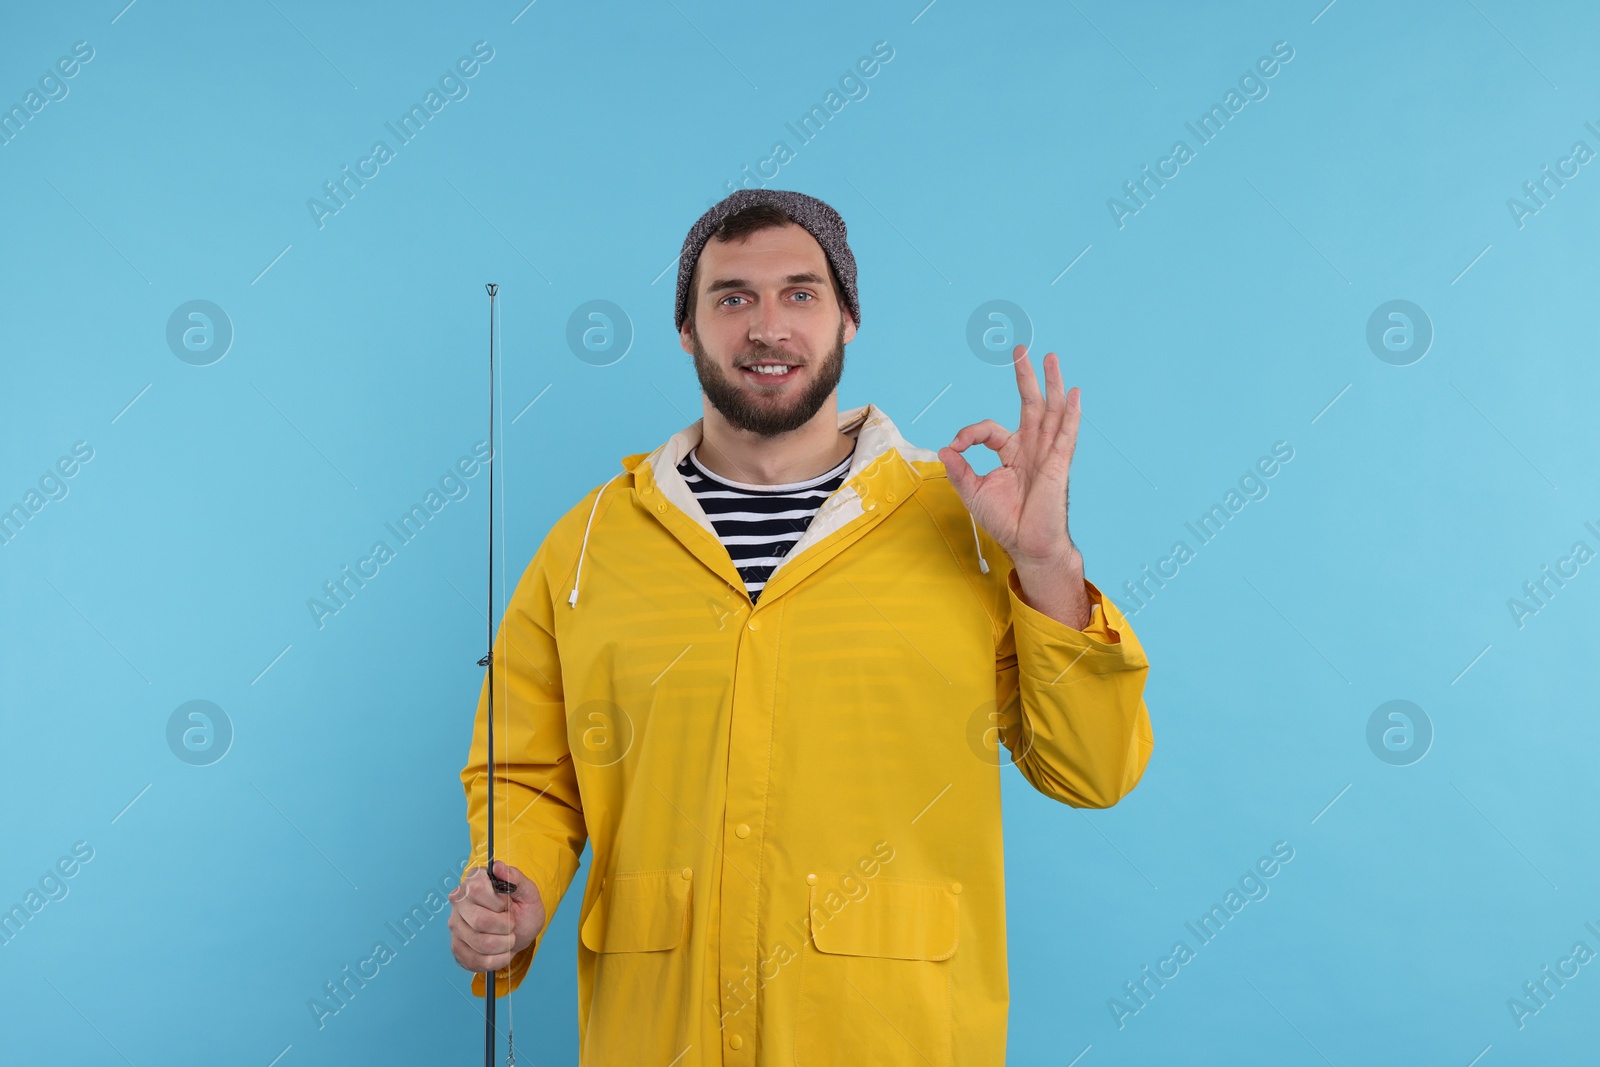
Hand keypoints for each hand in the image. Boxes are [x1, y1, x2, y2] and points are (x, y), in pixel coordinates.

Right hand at [448, 860, 544, 973]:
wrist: (520, 932)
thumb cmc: (522, 909)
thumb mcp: (528, 892)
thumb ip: (515, 878)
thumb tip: (498, 866)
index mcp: (474, 881)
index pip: (477, 889)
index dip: (499, 901)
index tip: (508, 903)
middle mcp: (459, 902)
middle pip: (480, 921)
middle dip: (506, 926)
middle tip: (512, 923)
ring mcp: (455, 926)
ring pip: (480, 943)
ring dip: (504, 944)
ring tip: (509, 937)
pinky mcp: (457, 948)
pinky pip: (476, 961)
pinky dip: (497, 959)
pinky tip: (502, 951)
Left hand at [939, 345, 1082, 571]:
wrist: (1028, 546)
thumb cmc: (1006, 522)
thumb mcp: (974, 493)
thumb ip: (960, 470)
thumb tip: (945, 449)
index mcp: (1010, 454)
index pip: (989, 430)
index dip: (969, 433)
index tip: (956, 447)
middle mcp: (1030, 449)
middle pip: (1030, 405)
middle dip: (1026, 377)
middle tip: (1021, 350)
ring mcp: (1046, 454)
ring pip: (1050, 412)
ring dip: (1051, 384)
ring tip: (1051, 358)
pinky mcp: (1057, 465)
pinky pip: (1065, 435)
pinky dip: (1070, 414)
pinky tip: (1072, 394)